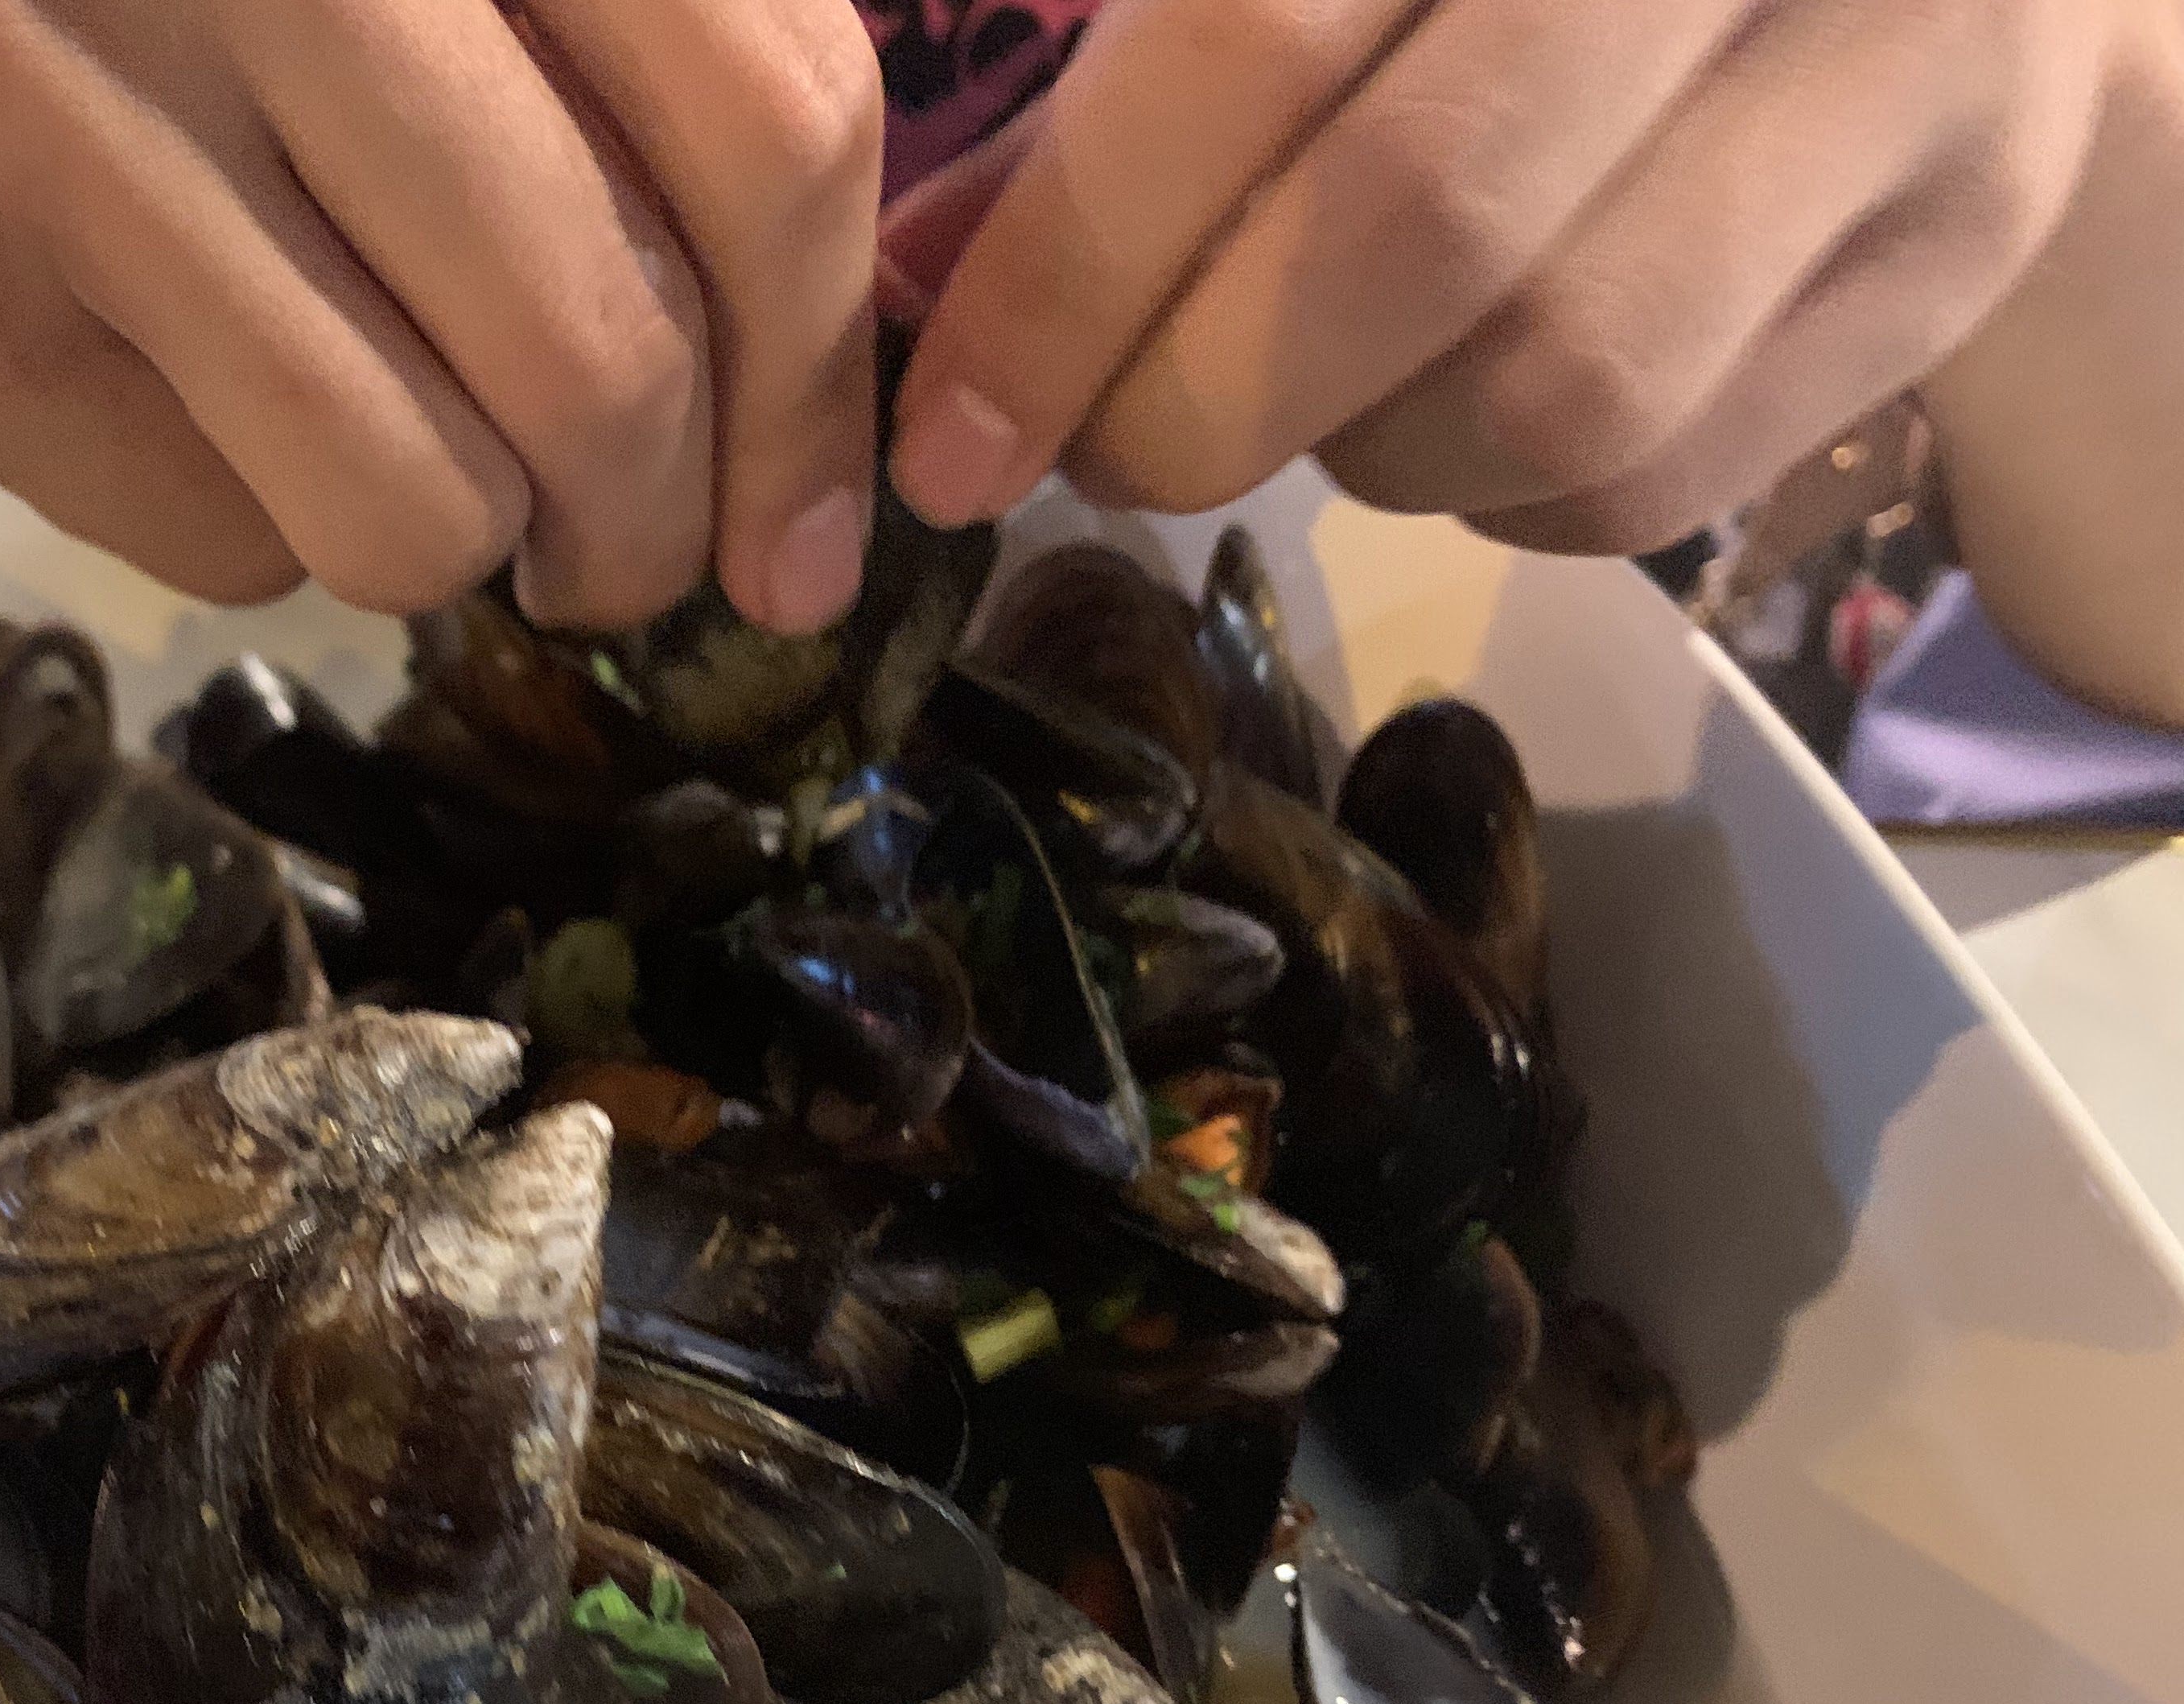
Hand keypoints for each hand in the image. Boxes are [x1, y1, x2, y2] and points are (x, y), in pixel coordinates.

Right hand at [0, 0, 885, 627]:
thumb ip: (596, 61)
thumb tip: (822, 365)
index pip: (768, 119)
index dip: (822, 371)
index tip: (818, 521)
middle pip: (605, 351)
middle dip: (653, 530)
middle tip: (629, 567)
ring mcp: (75, 97)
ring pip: (420, 497)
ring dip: (454, 553)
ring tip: (410, 488)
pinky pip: (226, 536)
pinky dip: (249, 531)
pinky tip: (171, 408)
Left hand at [881, 0, 2157, 555]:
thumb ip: (1130, 93)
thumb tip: (910, 293)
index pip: (1253, 41)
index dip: (1068, 267)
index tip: (948, 436)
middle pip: (1418, 221)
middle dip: (1195, 396)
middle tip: (1105, 448)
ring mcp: (1901, 70)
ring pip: (1552, 384)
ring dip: (1363, 450)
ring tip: (1317, 390)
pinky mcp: (1950, 248)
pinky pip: (1652, 477)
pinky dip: (1498, 499)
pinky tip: (1465, 408)